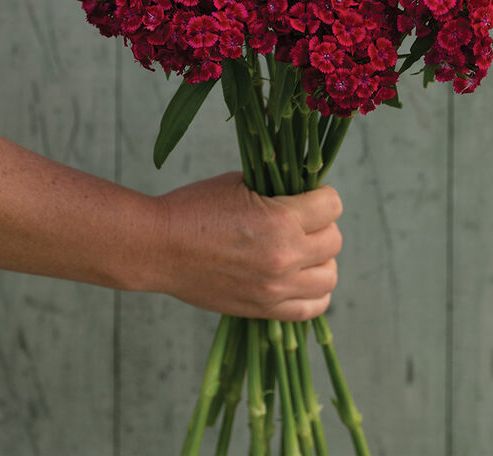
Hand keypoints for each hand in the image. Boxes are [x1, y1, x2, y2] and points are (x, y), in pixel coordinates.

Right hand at [148, 173, 342, 320]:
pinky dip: (315, 294)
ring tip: (303, 250)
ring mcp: (275, 288)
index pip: (333, 205)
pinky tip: (301, 278)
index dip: (322, 196)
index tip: (308, 196)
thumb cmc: (195, 208)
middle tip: (302, 221)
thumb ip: (280, 191)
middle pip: (334, 241)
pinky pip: (311, 309)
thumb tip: (308, 191)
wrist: (157, 248)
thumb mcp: (241, 183)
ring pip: (330, 276)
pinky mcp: (262, 309)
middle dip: (322, 226)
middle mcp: (284, 257)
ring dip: (322, 260)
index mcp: (281, 220)